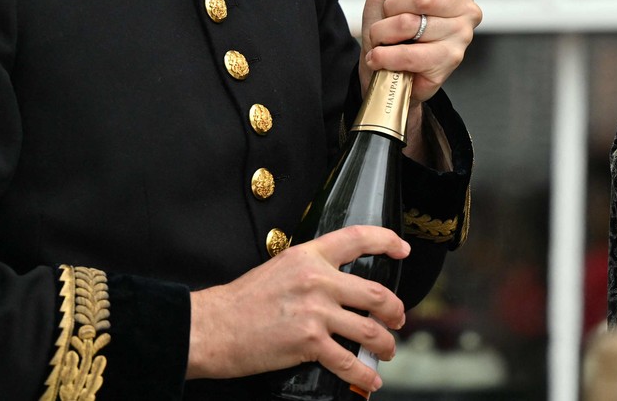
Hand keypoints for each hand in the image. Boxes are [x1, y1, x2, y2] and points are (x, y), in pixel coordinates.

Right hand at [187, 226, 409, 390]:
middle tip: (397, 319)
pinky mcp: (308, 342)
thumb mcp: (279, 268)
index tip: (402, 250)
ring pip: (368, 328)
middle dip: (394, 310)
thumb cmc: (241, 301)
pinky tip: (371, 379)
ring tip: (387, 350)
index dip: (387, 241)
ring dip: (385, 343)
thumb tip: (336, 285)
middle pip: (375, 292)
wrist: (214, 326)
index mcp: (308, 255)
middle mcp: (317, 279)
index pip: (357, 238)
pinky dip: (364, 373)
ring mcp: (315, 311)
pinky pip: (348, 360)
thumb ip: (310, 270)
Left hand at [359, 0, 481, 105]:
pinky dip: (384, 56)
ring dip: (382, 32)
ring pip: (410, 24)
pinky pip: (410, 55)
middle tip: (385, 16)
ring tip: (382, 39)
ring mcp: (462, 37)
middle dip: (390, 6)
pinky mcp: (449, 63)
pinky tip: (378, 57)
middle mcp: (467, 10)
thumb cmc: (391, 20)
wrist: (382, 63)